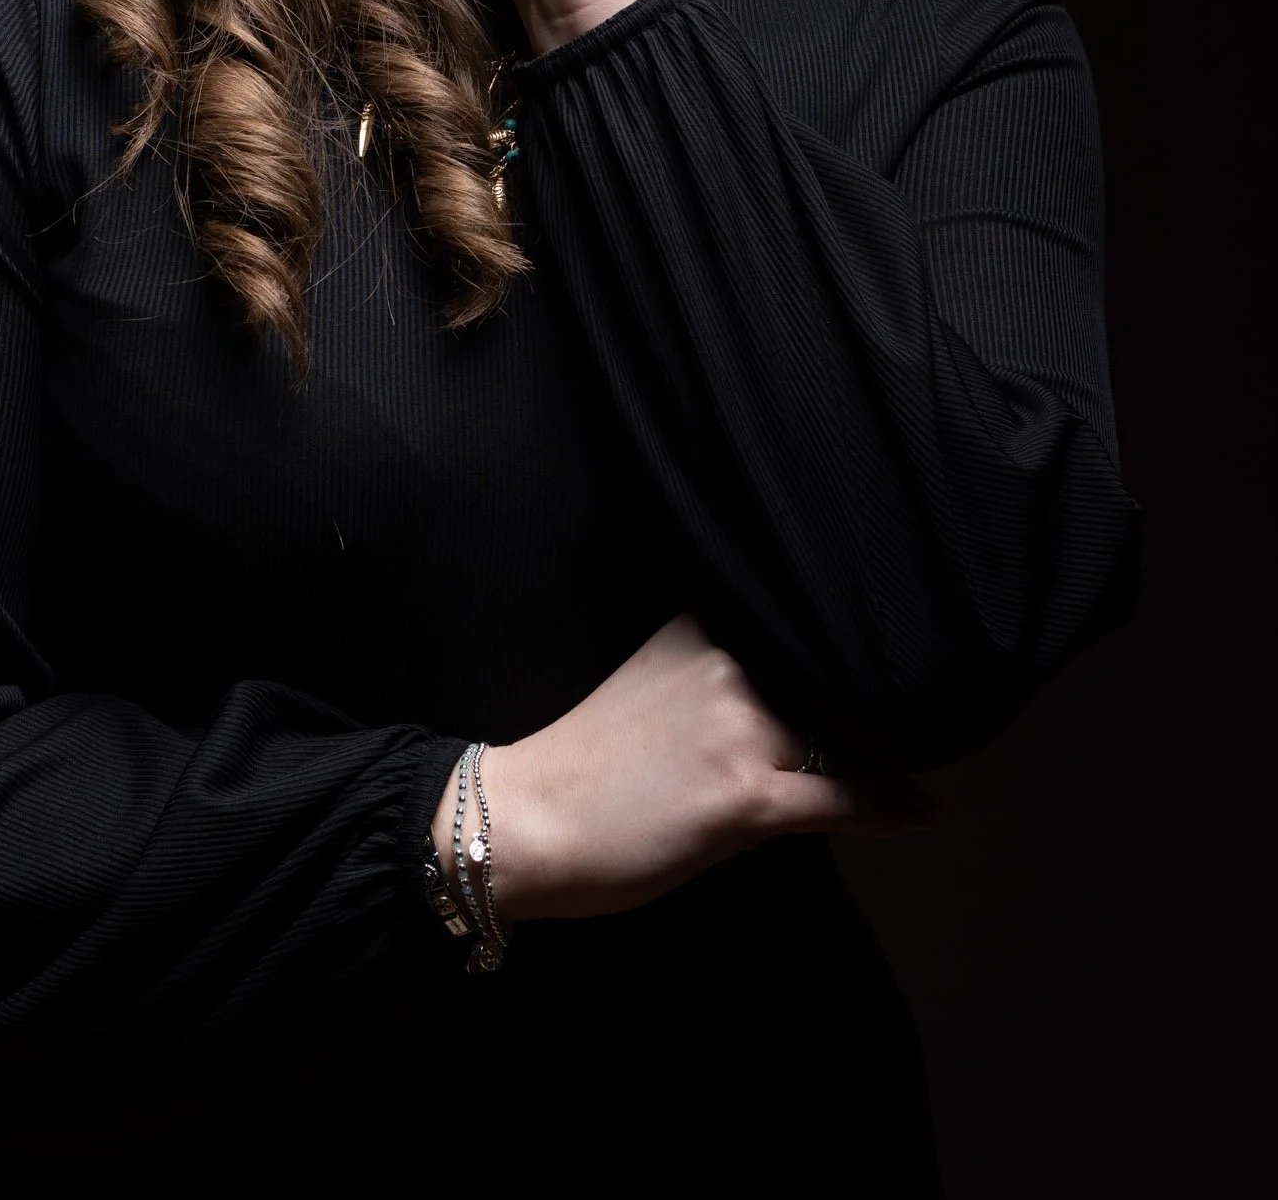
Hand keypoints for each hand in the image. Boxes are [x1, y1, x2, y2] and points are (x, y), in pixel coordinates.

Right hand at [434, 616, 931, 926]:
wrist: (521, 817)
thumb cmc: (579, 762)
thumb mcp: (650, 682)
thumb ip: (714, 669)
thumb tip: (784, 689)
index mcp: (700, 628)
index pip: (796, 628)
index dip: (847, 643)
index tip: (896, 645)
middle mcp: (726, 663)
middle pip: (828, 680)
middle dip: (870, 701)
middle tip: (923, 710)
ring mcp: (738, 727)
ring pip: (843, 735)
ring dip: (882, 752)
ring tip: (915, 761)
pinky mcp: (744, 794)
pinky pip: (840, 796)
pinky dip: (885, 804)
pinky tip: (916, 808)